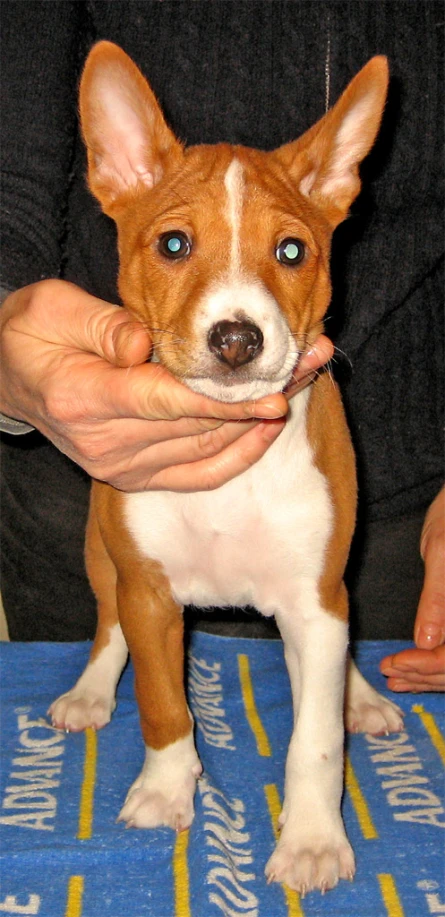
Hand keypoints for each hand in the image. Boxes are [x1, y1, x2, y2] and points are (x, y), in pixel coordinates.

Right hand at [0, 280, 332, 491]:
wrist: (12, 378)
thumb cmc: (33, 334)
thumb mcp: (52, 309)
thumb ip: (102, 324)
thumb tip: (143, 345)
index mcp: (84, 399)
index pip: (165, 402)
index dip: (222, 400)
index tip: (272, 393)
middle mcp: (106, 445)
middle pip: (197, 425)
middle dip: (259, 396)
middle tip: (313, 360)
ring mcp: (122, 467)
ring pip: (206, 448)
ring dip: (259, 419)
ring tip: (305, 378)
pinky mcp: (136, 477)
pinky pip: (198, 474)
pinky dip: (237, 454)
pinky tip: (268, 428)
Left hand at [380, 487, 444, 691]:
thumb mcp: (440, 553)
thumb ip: (437, 599)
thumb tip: (425, 642)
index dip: (427, 666)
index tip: (396, 662)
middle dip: (424, 675)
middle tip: (389, 672)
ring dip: (428, 675)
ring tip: (395, 676)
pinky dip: (432, 663)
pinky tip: (410, 665)